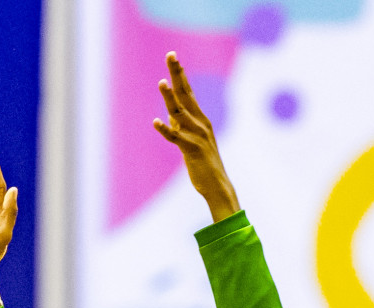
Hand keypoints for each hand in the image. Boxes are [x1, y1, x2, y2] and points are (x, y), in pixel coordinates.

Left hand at [152, 52, 239, 222]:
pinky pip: (176, 138)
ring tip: (161, 83)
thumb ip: (182, 125)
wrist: (217, 186)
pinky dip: (165, 130)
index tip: (173, 57)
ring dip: (170, 98)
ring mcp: (197, 135)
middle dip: (177, 74)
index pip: (188, 92)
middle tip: (170, 55)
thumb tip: (171, 114)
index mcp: (200, 119)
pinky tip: (156, 122)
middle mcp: (200, 123)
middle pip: (186, 94)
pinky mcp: (192, 150)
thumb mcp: (191, 140)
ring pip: (180, 113)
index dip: (180, 74)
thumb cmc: (204, 164)